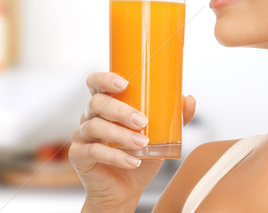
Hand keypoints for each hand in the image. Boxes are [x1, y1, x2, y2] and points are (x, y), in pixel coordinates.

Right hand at [69, 72, 195, 211]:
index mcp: (107, 104)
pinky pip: (93, 151)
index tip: (124, 82)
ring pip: (95, 126)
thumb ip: (174, 117)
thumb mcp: (160, 135)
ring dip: (121, 135)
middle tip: (143, 121)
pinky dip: (116, 156)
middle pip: (98, 103)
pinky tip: (133, 161)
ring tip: (143, 144)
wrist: (126, 190)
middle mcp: (90, 116)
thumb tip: (188, 99)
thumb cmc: (140, 155)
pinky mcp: (79, 156)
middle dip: (121, 110)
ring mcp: (82, 135)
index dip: (105, 78)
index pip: (96, 82)